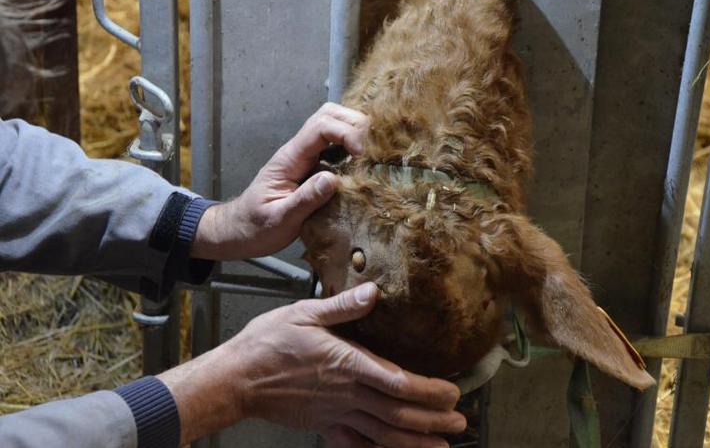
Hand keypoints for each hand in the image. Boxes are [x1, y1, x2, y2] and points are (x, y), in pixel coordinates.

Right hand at [158, 283, 465, 446]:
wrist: (236, 378)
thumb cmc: (267, 342)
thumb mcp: (304, 312)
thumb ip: (342, 305)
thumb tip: (373, 292)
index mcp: (346, 363)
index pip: (396, 382)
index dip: (428, 390)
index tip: (452, 393)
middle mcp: (346, 393)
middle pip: (397, 413)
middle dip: (432, 420)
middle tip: (460, 423)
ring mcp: (335, 413)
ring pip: (382, 433)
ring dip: (414, 441)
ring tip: (441, 447)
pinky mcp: (323, 425)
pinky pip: (354, 444)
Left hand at [191, 102, 367, 259]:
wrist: (240, 231)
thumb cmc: (256, 227)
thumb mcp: (279, 220)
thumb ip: (304, 200)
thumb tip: (332, 180)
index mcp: (290, 158)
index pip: (320, 127)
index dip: (346, 133)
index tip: (361, 156)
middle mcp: (299, 151)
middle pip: (329, 114)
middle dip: (355, 124)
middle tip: (371, 150)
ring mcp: (307, 157)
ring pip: (334, 125)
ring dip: (356, 132)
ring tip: (371, 155)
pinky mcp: (314, 168)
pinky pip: (336, 146)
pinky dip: (353, 148)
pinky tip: (364, 165)